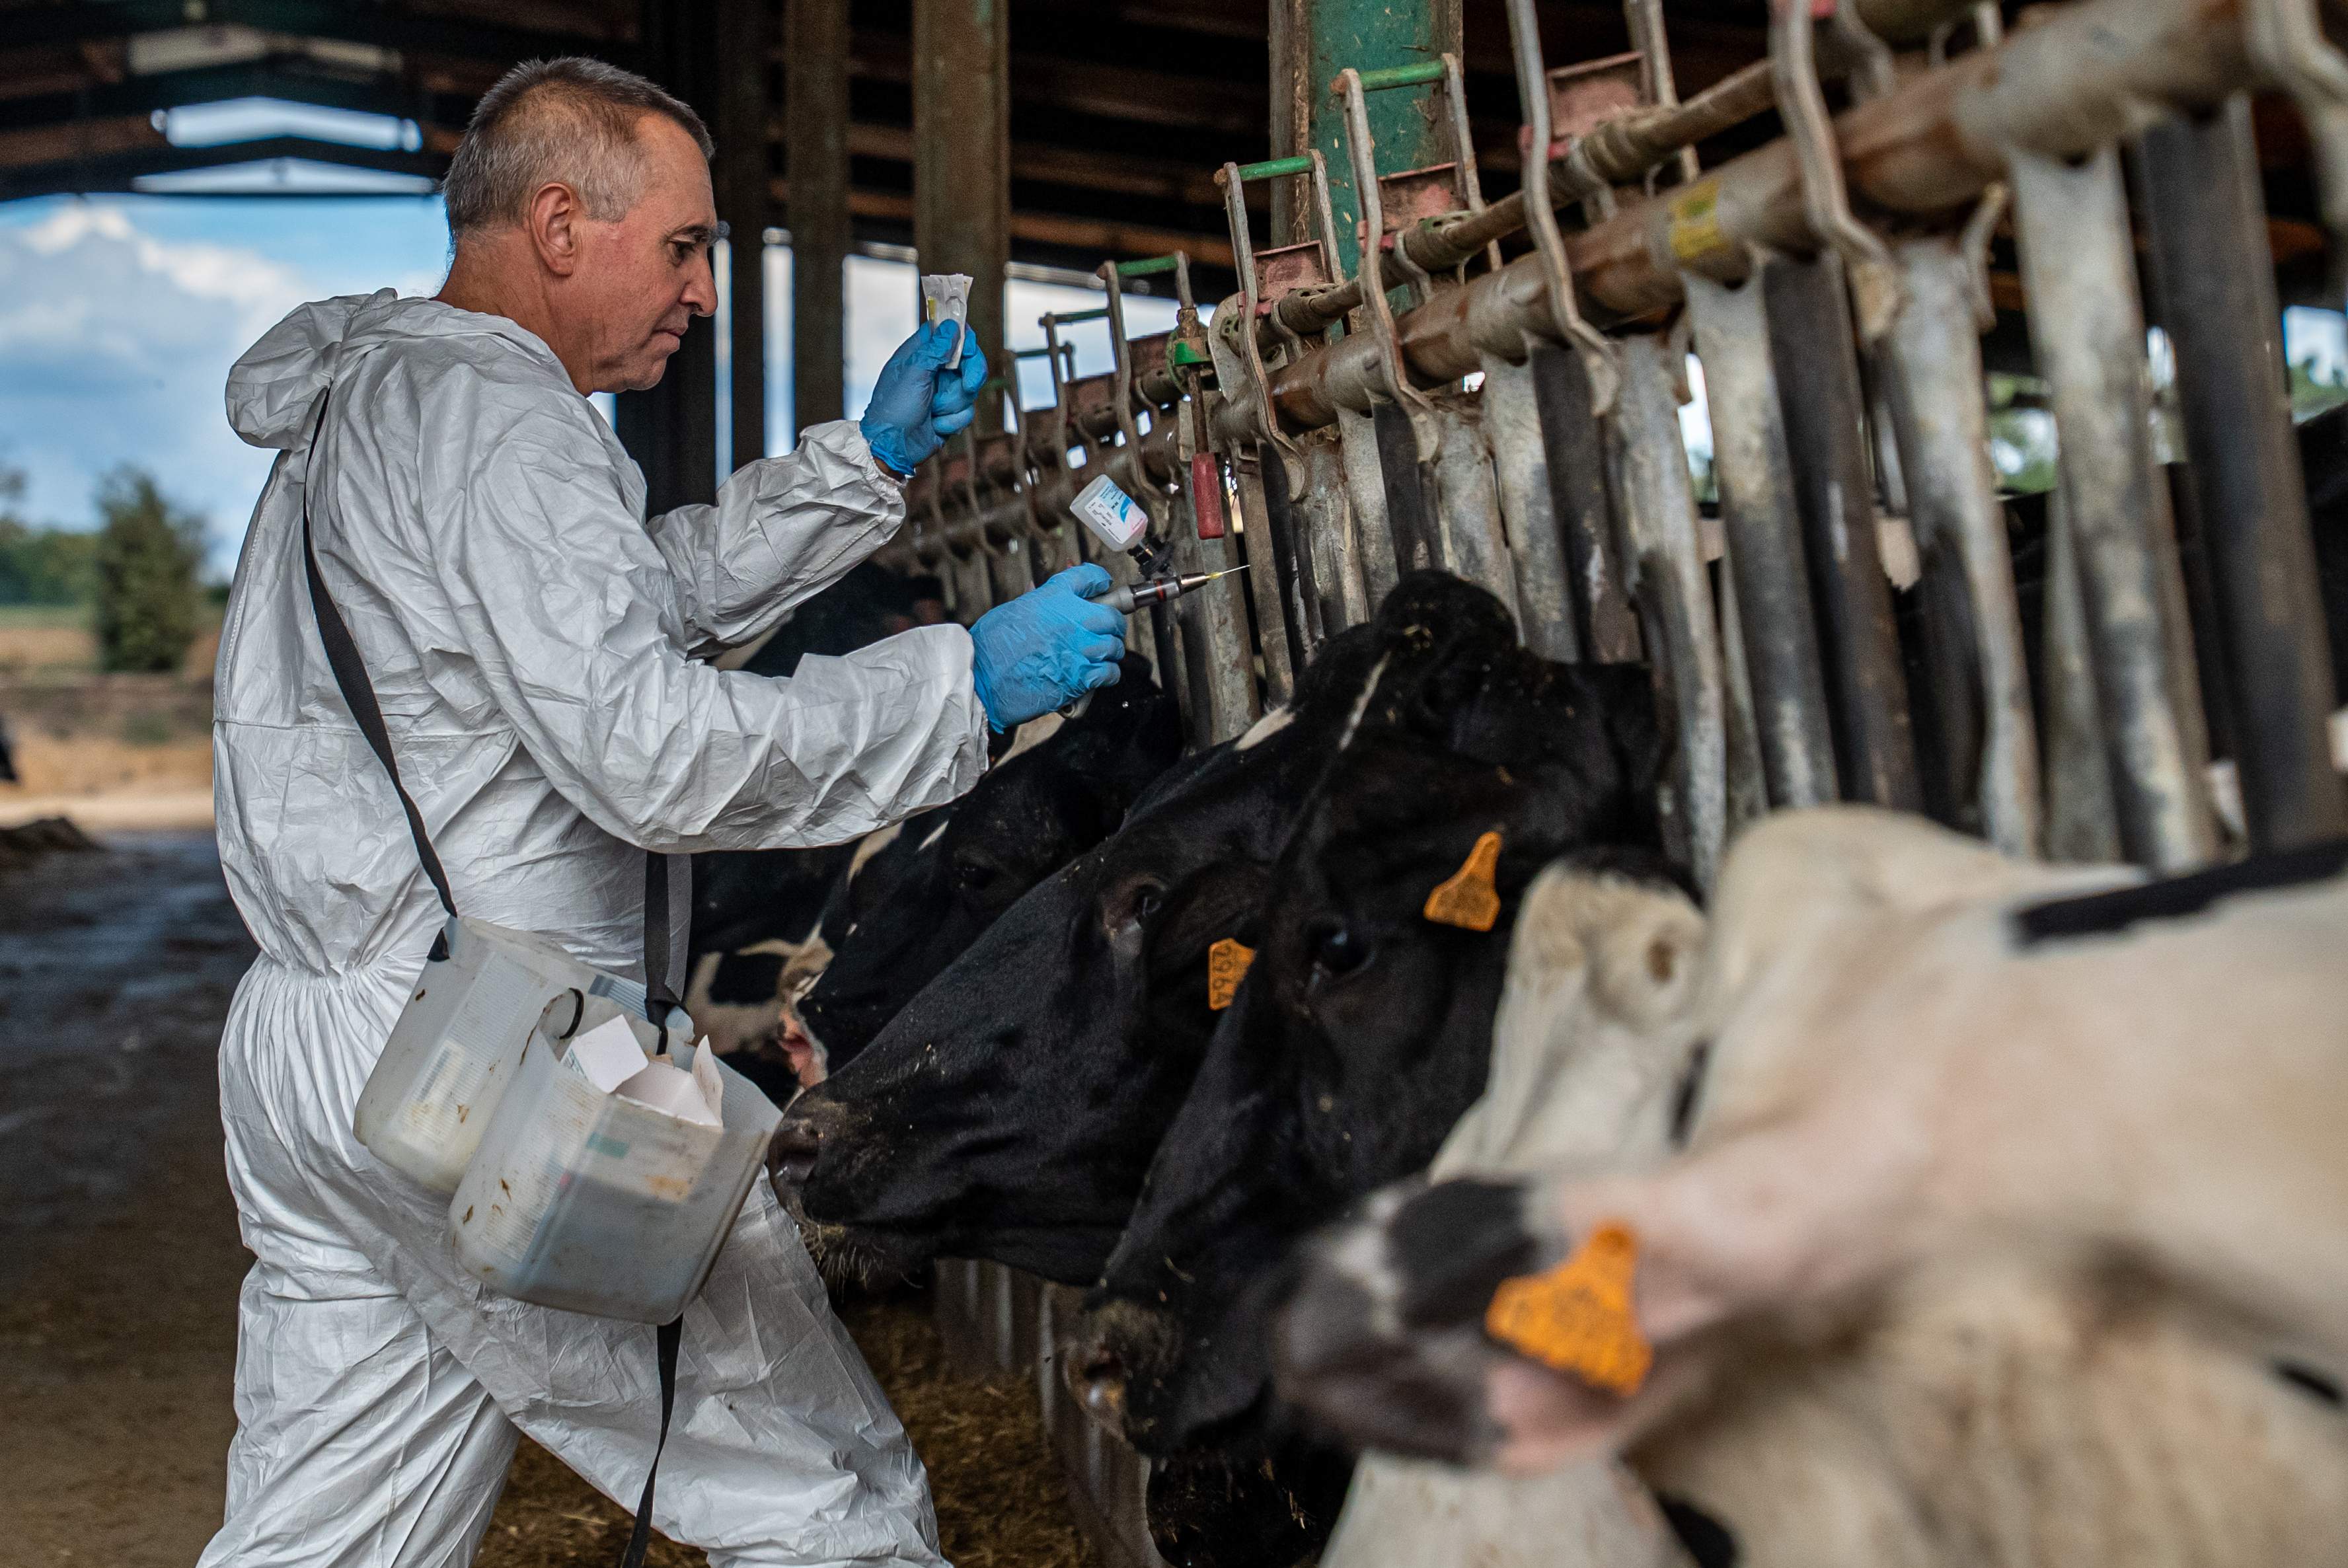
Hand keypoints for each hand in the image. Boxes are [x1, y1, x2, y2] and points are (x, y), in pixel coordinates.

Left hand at [859, 321, 988, 475]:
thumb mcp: (912, 374)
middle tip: (968, 384)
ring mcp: (943, 391)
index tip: (969, 349)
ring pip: (970, 388)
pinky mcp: (950, 412)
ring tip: (934, 411)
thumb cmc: (893, 409)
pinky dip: (952, 420)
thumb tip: (951, 326)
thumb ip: (934, 350)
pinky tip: (936, 424)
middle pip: (968, 360)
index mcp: (920, 354)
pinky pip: (967, 411)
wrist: (892, 447)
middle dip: (971, 374)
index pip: (948, 333)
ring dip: (953, 403)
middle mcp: (934, 370)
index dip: (963, 338)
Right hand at [969, 564, 1127, 730]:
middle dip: (1111, 622)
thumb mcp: (1012, 610)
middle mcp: (1073, 618)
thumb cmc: (990, 647)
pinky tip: (1098, 675)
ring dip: (1109, 650)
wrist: (982, 677)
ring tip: (1099, 655)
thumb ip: (1035, 602)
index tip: (1103, 585)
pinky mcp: (1082, 676)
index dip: (1100, 580)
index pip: (1089, 577)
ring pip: (1114, 645)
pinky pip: (1110, 672)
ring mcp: (1080, 647)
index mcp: (1054, 597)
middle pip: (1111, 615)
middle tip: (1106, 628)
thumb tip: (1040, 592)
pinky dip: (1107, 674)